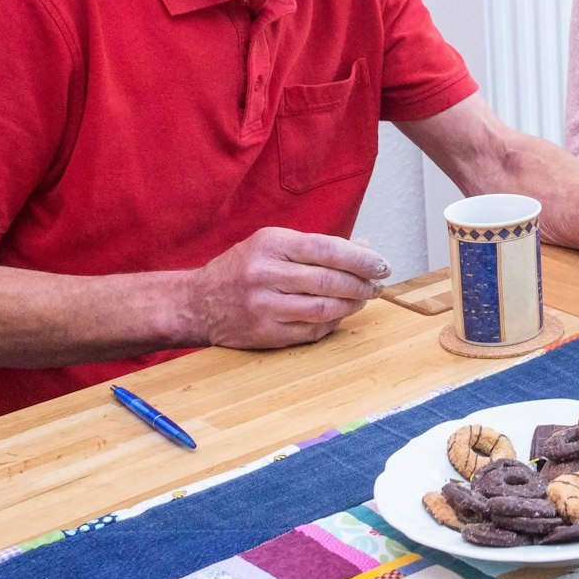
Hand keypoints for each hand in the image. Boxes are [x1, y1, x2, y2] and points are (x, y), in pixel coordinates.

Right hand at [192, 227, 389, 347]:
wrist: (197, 302)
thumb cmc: (243, 268)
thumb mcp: (274, 244)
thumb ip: (318, 246)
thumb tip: (365, 249)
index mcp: (271, 244)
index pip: (327, 248)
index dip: (360, 258)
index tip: (381, 264)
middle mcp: (265, 274)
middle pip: (329, 280)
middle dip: (362, 284)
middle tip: (378, 284)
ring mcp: (264, 306)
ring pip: (323, 308)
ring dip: (352, 305)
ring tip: (363, 298)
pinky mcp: (265, 333)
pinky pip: (311, 330)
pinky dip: (333, 322)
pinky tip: (340, 314)